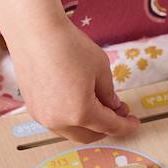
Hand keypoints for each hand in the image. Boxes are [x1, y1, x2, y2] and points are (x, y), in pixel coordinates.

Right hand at [8, 19, 139, 143]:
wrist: (35, 32)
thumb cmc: (70, 46)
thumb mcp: (100, 68)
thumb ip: (108, 92)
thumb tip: (112, 105)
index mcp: (80, 113)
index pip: (109, 126)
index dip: (125, 125)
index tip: (135, 122)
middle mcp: (58, 121)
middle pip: (88, 136)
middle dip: (107, 128)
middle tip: (119, 113)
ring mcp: (42, 116)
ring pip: (70, 131)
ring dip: (88, 125)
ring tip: (99, 105)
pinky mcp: (32, 107)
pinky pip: (56, 122)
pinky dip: (71, 119)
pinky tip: (78, 102)